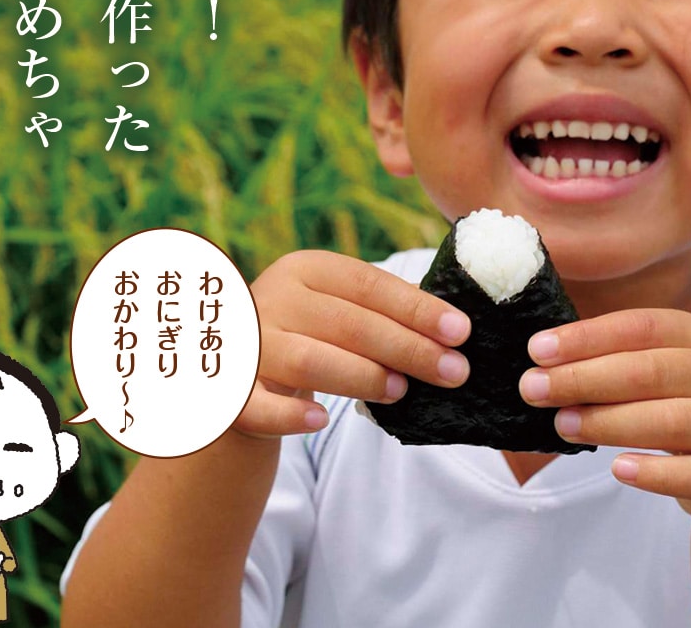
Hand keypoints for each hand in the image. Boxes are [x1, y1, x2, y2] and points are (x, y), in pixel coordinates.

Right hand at [234, 251, 470, 437]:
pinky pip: (258, 403)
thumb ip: (381, 310)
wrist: (235, 367)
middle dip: (408, 348)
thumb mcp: (335, 307)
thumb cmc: (308, 335)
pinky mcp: (229, 389)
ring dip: (361, 375)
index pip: (367, 283)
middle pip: (347, 322)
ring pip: (309, 358)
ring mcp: (248, 344)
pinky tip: (321, 421)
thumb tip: (453, 328)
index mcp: (303, 269)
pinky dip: (289, 414)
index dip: (417, 308)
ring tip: (402, 391)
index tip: (461, 331)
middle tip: (454, 372)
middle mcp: (272, 298)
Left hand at [519, 308, 690, 526]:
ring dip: (607, 423)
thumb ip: (616, 360)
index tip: (536, 350)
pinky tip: (618, 469)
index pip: (638, 327)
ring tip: (561, 424)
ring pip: (670, 421)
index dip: (585, 337)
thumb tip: (542, 362)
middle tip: (533, 388)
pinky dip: (656, 473)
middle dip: (582, 379)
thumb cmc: (687, 406)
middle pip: (648, 372)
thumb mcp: (665, 370)